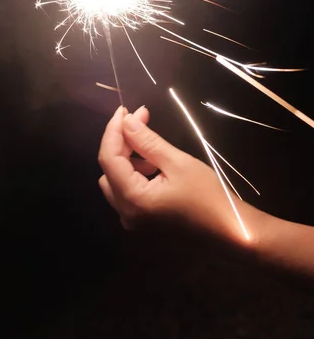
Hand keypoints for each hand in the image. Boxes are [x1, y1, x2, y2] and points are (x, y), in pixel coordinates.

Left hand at [98, 106, 253, 243]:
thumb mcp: (177, 162)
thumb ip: (147, 141)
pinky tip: (154, 164)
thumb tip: (126, 120)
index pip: (108, 159)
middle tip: (141, 121)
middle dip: (121, 143)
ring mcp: (132, 219)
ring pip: (115, 180)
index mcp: (132, 199)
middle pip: (109, 169)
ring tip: (151, 147)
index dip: (114, 130)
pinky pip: (126, 190)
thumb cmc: (208, 195)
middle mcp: (125, 213)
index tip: (125, 109)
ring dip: (128, 158)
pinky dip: (134, 172)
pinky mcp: (141, 220)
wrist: (229, 229)